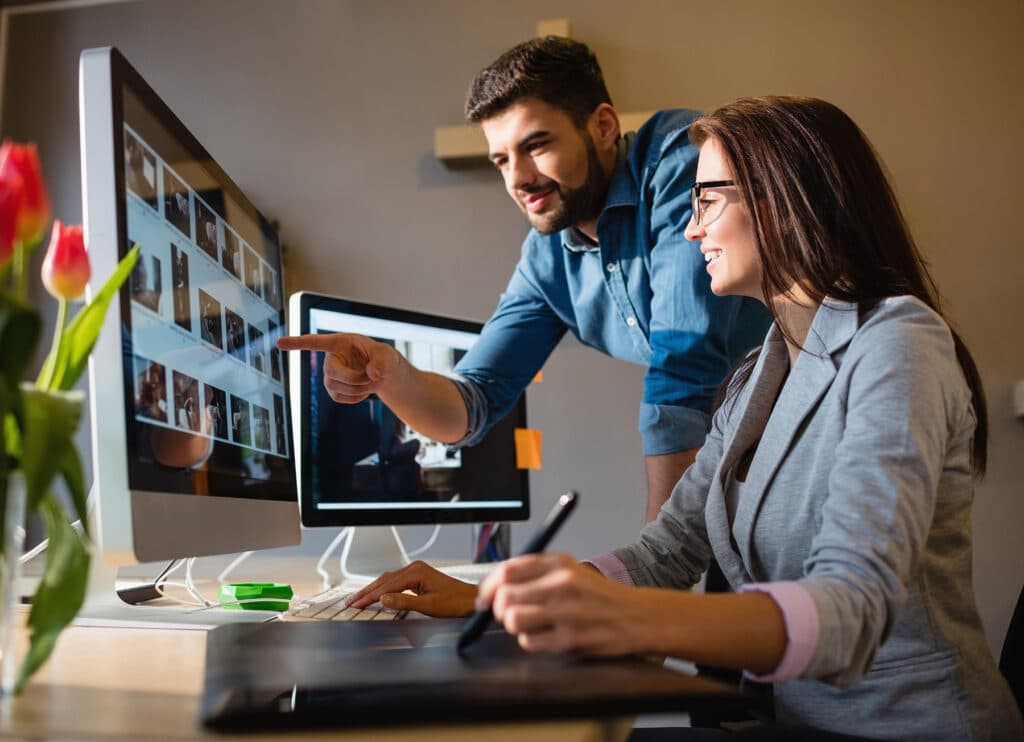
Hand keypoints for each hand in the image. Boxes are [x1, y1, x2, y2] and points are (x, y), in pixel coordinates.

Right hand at [277, 332, 402, 403]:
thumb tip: (373, 373)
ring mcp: (330, 376)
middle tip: (372, 377)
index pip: (315, 342)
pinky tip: (363, 390)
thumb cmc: (383, 359)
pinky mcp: (333, 390)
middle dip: (353, 378)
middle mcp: (330, 359)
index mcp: (340, 343)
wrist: (382, 375)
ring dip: (357, 389)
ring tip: (371, 382)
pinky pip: (340, 398)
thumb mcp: (388, 356)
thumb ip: (382, 362)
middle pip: (331, 373)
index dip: (297, 343)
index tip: (279, 343)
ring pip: (335, 387)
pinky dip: (356, 397)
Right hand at [346, 560, 477, 616]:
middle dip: (366, 591)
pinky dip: (383, 588)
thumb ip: (405, 602)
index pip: (386, 585)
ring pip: (388, 580)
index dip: (369, 596)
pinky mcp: (418, 577)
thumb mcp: (429, 606)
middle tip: (350, 602)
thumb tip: (383, 599)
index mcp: (416, 572)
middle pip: (384, 580)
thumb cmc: (455, 602)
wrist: (471, 600)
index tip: (355, 604)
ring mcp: (416, 571)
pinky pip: (395, 581)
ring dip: (373, 589)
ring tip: (359, 599)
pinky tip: (377, 594)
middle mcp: (415, 568)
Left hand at [477, 553, 646, 655]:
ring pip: (512, 620)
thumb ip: (534, 573)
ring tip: (530, 625)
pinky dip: (531, 642)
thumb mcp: (570, 570)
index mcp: (558, 563)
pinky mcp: (571, 639)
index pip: (507, 570)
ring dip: (515, 626)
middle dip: (499, 609)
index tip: (484, 597)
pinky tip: (547, 636)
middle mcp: (562, 584)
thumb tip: (493, 587)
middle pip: (505, 597)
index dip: (489, 586)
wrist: (637, 616)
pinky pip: (529, 642)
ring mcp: (567, 612)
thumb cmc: (599, 596)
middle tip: (507, 613)